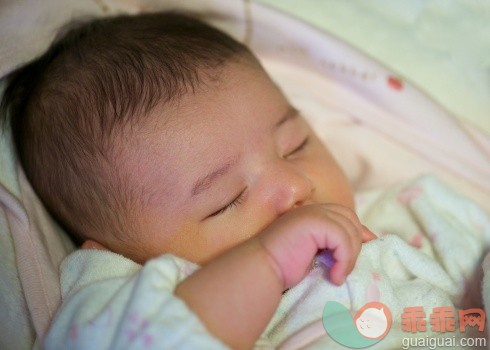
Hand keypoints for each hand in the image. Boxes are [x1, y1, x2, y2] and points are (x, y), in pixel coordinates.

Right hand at [258, 204, 373, 287]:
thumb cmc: (283, 265)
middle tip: (343, 270)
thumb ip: (332, 243)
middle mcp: (313, 208)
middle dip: (355, 246)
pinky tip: (334, 276)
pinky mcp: (314, 222)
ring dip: (349, 258)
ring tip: (337, 276)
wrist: (261, 268)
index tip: (360, 256)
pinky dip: (344, 261)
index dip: (359, 234)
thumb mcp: (314, 253)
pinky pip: (342, 239)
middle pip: (351, 220)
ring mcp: (313, 212)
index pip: (346, 216)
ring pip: (350, 230)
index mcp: (312, 212)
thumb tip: (367, 242)